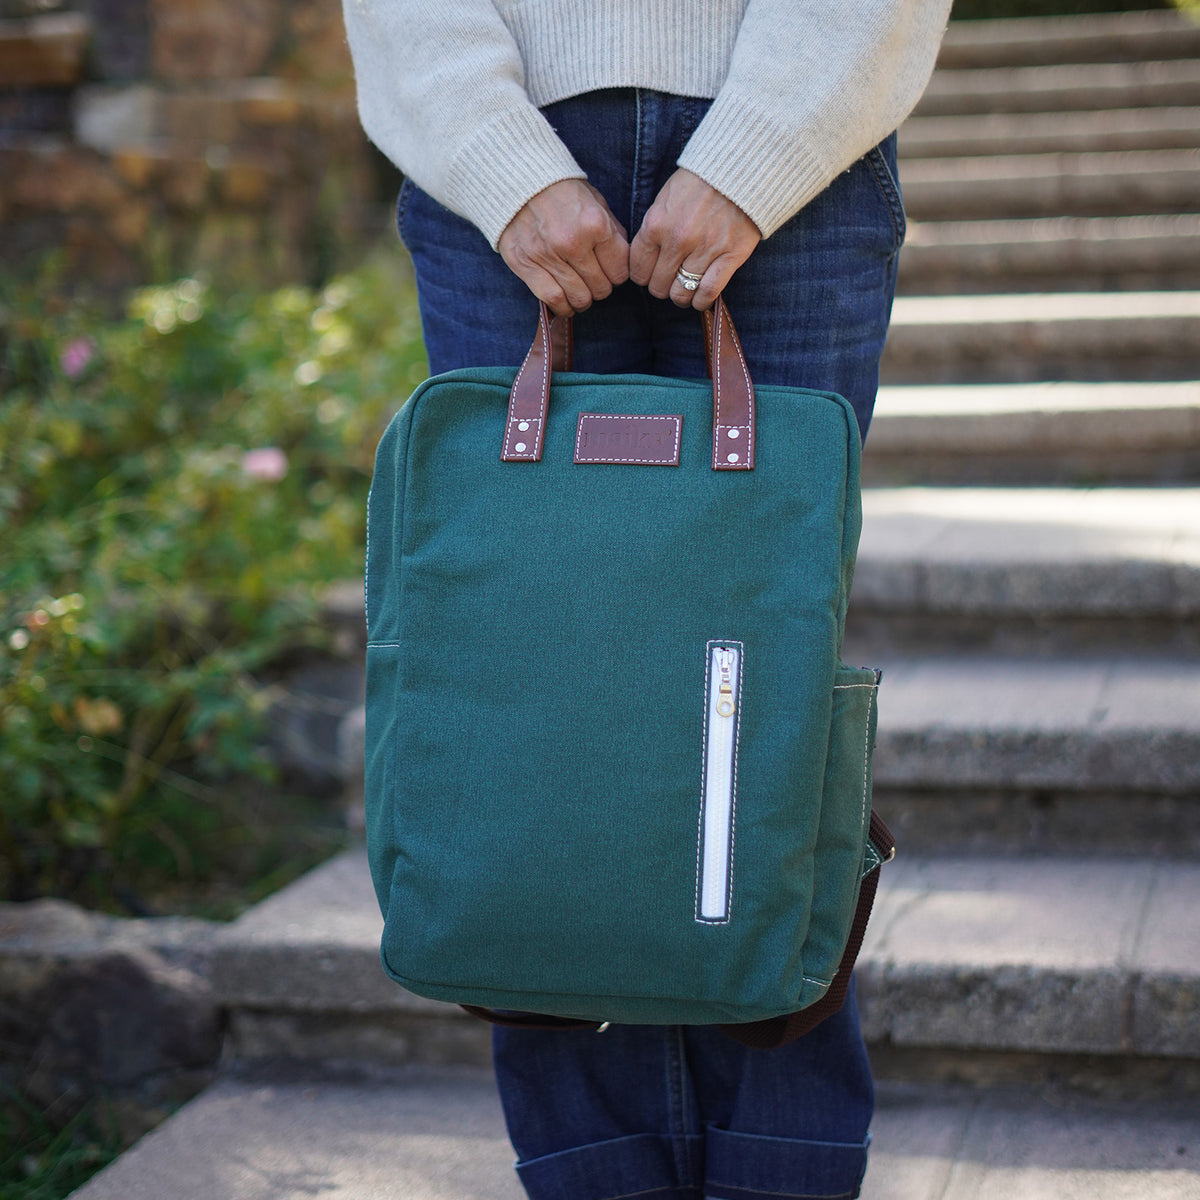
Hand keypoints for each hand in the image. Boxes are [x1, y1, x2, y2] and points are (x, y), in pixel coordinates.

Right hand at [498, 180, 630, 315]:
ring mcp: (548, 255)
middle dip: (602, 287)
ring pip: (579, 297)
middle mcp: (573, 242)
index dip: (618, 274)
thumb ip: (612, 232)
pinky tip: (565, 303)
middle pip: (601, 287)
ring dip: (584, 300)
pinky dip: (562, 307)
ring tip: (582, 294)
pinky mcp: (526, 264)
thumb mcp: (596, 203)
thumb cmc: (564, 193)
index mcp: (595, 224)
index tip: (611, 272)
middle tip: (595, 280)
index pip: (620, 270)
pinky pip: (552, 298)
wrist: (521, 181)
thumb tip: (623, 262)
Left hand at [629, 169, 760, 309]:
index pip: (638, 270)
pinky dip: (701, 301)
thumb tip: (646, 260)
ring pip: (681, 293)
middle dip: (660, 287)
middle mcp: (678, 240)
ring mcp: (704, 250)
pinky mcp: (730, 256)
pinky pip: (708, 292)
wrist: (739, 169)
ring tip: (684, 291)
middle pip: (658, 286)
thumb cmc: (698, 182)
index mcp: (656, 225)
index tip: (650, 274)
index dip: (643, 276)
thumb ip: (653, 230)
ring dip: (680, 296)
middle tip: (669, 281)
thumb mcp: (665, 199)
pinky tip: (700, 298)